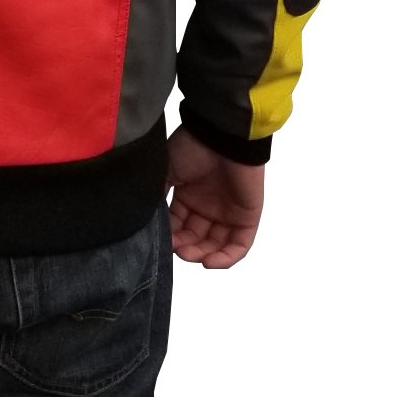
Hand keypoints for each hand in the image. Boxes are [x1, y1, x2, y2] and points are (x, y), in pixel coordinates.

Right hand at [166, 124, 263, 268]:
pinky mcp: (247, 218)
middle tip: (176, 250)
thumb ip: (159, 195)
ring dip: (202, 255)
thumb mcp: (167, 170)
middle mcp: (208, 207)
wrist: (222, 136)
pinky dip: (225, 258)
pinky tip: (208, 261)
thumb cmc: (193, 148)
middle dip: (185, 248)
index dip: (170, 235)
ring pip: (216, 245)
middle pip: (196, 238)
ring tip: (189, 255)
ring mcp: (228, 213)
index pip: (178, 225)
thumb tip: (148, 220)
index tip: (161, 241)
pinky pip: (239, 245)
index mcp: (189, 196)